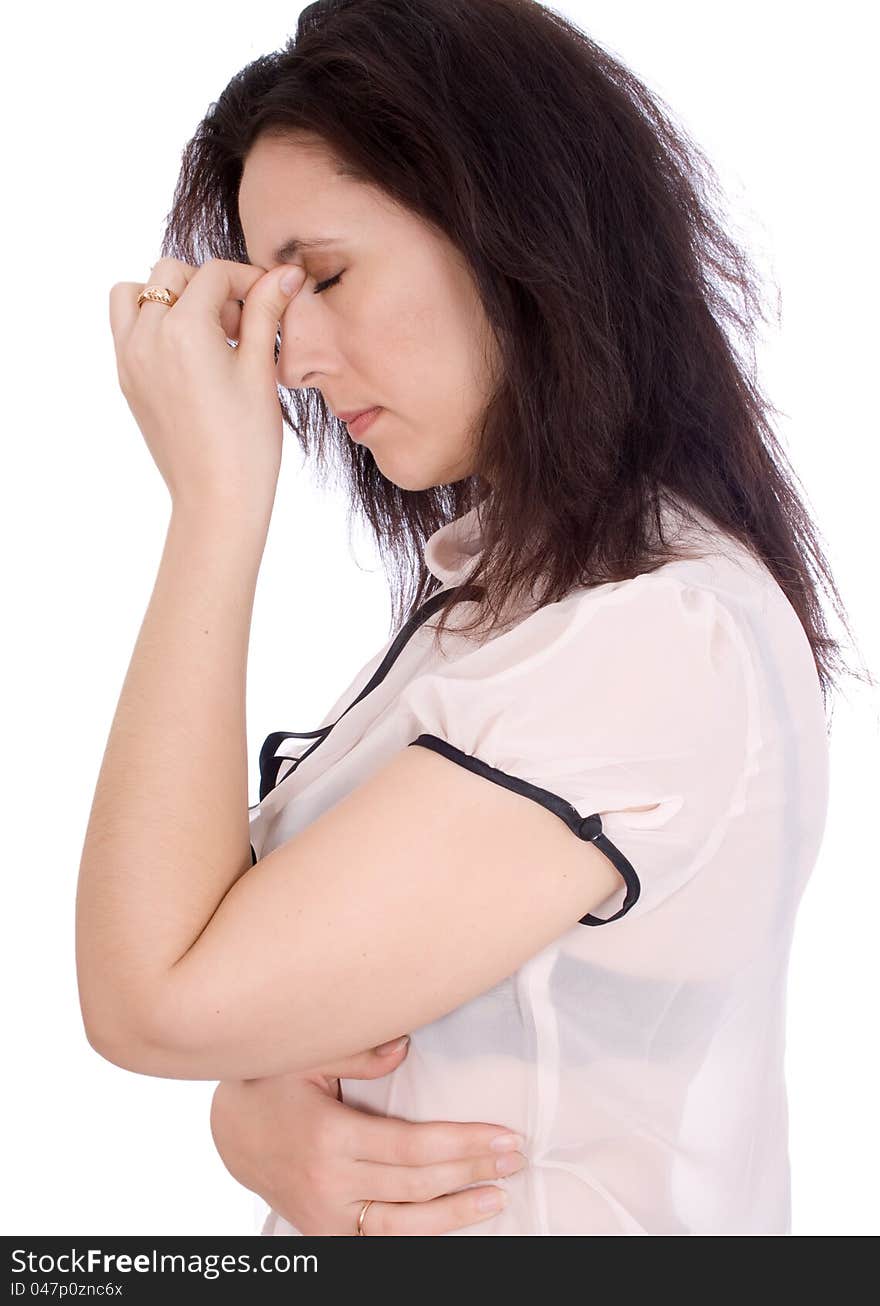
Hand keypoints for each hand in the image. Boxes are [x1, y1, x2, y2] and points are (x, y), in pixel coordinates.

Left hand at [108, 257, 305, 518]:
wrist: (216, 498)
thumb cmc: (247, 442)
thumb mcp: (260, 370)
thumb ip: (265, 313)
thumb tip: (284, 273)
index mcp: (184, 329)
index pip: (214, 274)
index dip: (248, 279)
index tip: (270, 296)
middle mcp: (147, 337)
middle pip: (172, 274)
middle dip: (208, 286)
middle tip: (239, 325)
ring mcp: (130, 359)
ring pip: (136, 294)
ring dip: (169, 297)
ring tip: (204, 331)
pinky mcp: (127, 380)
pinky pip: (127, 328)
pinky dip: (153, 324)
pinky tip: (189, 355)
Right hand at [210, 1039, 527, 1235]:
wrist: (230, 1132)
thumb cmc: (273, 1084)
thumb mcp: (307, 1055)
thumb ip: (357, 1051)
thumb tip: (405, 1046)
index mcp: (328, 1136)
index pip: (411, 1148)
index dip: (462, 1145)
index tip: (503, 1136)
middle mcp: (328, 1184)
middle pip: (416, 1186)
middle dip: (472, 1172)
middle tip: (515, 1158)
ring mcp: (325, 1217)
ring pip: (403, 1226)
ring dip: (456, 1214)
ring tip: (498, 1197)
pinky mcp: (325, 1234)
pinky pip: (380, 1241)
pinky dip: (421, 1234)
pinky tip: (453, 1221)